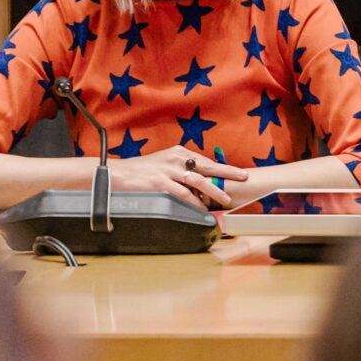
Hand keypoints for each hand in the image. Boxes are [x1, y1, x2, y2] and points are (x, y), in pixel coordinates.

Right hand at [110, 146, 249, 209]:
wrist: (117, 174)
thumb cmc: (141, 171)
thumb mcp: (164, 163)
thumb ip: (182, 169)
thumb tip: (201, 183)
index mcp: (178, 152)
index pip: (206, 161)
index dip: (223, 169)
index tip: (238, 173)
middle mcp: (176, 159)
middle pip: (207, 166)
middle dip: (227, 173)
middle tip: (243, 178)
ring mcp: (168, 170)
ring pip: (198, 181)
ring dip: (214, 191)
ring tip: (226, 198)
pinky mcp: (160, 183)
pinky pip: (182, 194)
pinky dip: (194, 202)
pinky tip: (202, 208)